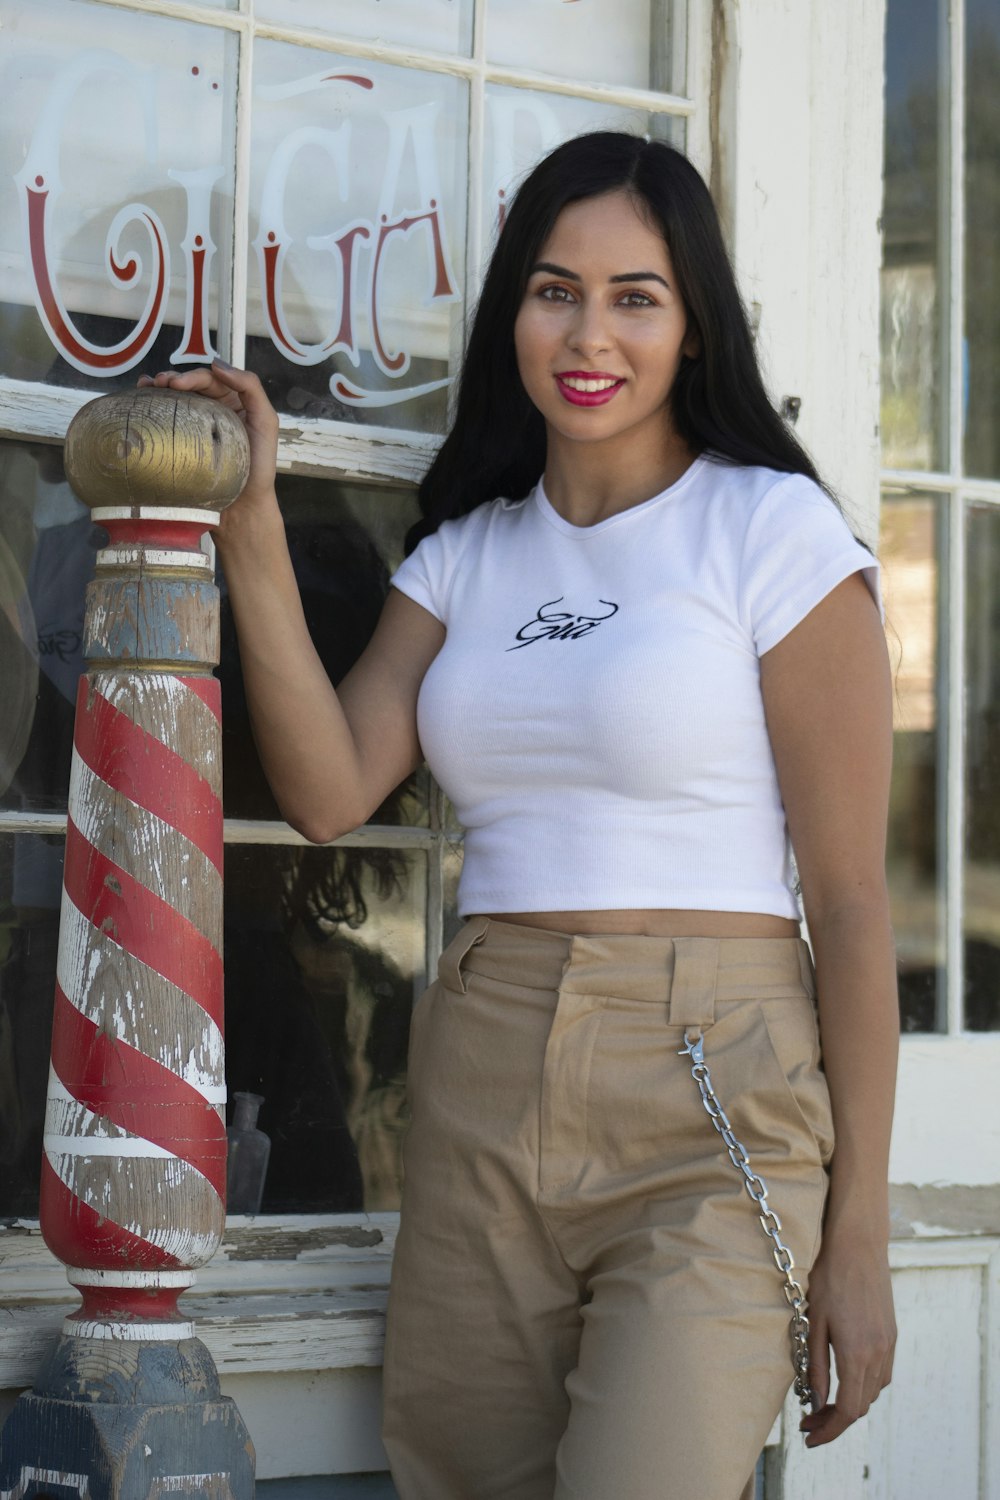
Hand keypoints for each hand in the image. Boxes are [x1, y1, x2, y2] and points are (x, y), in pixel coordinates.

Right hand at [137, 361, 279, 535]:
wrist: (241, 507)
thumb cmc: (259, 467)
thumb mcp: (266, 422)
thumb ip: (251, 388)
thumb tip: (218, 364)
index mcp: (234, 403)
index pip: (212, 380)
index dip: (194, 376)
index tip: (177, 383)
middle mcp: (215, 411)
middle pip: (191, 385)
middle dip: (174, 379)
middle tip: (159, 383)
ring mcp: (196, 427)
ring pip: (176, 399)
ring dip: (159, 388)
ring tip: (148, 386)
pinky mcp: (182, 444)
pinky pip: (167, 419)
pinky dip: (153, 405)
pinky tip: (141, 397)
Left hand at [799, 1230, 895, 1446]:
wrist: (858, 1245)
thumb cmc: (828, 1278)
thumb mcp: (814, 1323)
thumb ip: (817, 1367)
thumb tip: (816, 1402)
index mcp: (857, 1354)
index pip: (849, 1410)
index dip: (829, 1429)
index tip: (809, 1436)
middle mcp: (879, 1354)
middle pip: (862, 1405)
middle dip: (835, 1420)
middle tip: (808, 1420)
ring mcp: (889, 1344)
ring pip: (873, 1391)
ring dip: (850, 1403)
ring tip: (822, 1401)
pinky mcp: (891, 1334)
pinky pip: (881, 1374)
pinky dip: (863, 1385)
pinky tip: (844, 1378)